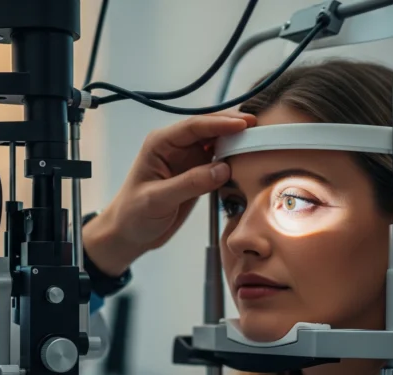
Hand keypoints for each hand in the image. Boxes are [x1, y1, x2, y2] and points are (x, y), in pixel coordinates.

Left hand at [83, 110, 255, 275]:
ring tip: (262, 141)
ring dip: (238, 141)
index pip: (194, 127)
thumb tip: (222, 169)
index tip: (244, 124)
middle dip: (234, 126)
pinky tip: (250, 160)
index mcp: (160, 144)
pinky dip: (235, 159)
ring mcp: (188, 159)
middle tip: (261, 127)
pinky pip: (220, 161)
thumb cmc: (133, 215)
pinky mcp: (197, 174)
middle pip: (210, 129)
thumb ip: (189, 184)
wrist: (130, 234)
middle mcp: (176, 147)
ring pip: (218, 143)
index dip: (220, 123)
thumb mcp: (157, 200)